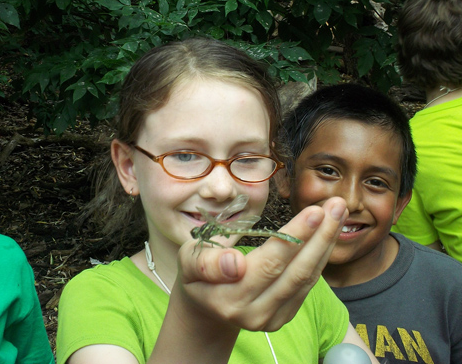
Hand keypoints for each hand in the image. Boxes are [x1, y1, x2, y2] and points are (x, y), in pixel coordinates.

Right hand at [174, 196, 347, 331]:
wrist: (205, 306)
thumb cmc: (197, 274)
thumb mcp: (187, 260)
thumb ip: (205, 263)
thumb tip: (234, 264)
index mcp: (228, 299)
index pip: (268, 265)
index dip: (294, 238)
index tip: (314, 212)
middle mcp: (254, 314)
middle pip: (295, 272)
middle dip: (320, 236)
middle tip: (336, 205)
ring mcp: (272, 318)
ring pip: (307, 278)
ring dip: (326, 243)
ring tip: (338, 212)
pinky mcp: (284, 316)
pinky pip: (308, 284)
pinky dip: (320, 256)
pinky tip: (327, 233)